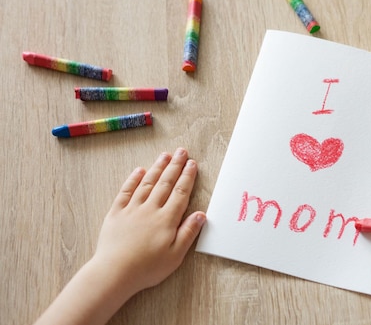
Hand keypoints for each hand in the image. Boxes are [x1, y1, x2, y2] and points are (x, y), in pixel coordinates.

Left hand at [34, 148, 205, 324]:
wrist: (114, 273)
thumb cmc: (147, 268)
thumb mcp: (175, 255)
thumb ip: (188, 232)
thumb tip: (201, 214)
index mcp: (167, 219)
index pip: (180, 193)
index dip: (187, 177)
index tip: (192, 164)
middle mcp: (150, 209)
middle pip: (165, 183)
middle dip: (175, 166)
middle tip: (182, 151)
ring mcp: (132, 210)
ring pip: (147, 183)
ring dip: (157, 168)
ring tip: (165, 155)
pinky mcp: (116, 214)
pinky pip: (125, 192)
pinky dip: (132, 180)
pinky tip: (138, 171)